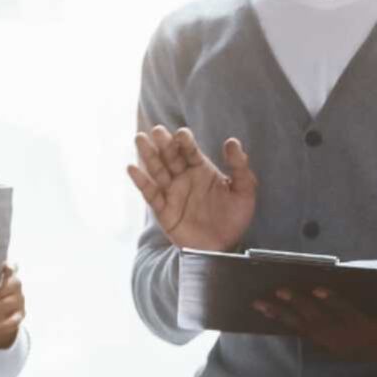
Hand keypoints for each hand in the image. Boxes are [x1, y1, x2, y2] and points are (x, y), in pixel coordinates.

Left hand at [0, 263, 25, 349]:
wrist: (0, 312)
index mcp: (8, 273)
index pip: (11, 267)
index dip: (7, 267)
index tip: (1, 267)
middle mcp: (16, 285)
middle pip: (0, 290)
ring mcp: (19, 300)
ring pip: (3, 306)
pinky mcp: (20, 315)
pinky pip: (11, 321)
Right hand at [126, 126, 257, 251]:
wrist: (224, 247)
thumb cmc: (234, 217)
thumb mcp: (244, 191)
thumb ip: (239, 167)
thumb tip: (232, 141)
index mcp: (201, 169)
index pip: (190, 151)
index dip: (185, 141)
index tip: (182, 134)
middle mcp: (183, 177)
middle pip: (170, 156)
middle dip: (164, 143)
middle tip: (157, 130)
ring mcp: (172, 192)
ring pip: (157, 170)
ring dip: (148, 155)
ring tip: (140, 139)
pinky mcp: (163, 210)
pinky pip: (150, 194)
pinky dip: (141, 181)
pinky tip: (132, 168)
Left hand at [253, 283, 376, 363]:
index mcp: (367, 330)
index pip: (348, 314)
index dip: (332, 302)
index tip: (318, 289)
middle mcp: (347, 340)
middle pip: (318, 321)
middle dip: (297, 306)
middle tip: (279, 290)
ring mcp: (335, 345)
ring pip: (305, 330)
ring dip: (282, 317)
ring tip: (260, 304)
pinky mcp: (328, 346)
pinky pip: (303, 334)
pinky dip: (286, 324)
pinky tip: (270, 314)